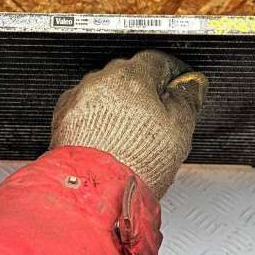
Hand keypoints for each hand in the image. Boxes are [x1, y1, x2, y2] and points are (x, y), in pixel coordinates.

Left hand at [50, 50, 207, 197]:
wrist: (95, 194)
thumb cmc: (135, 163)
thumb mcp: (179, 129)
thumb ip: (187, 99)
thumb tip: (192, 84)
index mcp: (130, 76)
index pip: (156, 60)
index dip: (172, 72)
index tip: (179, 84)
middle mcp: (100, 81)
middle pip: (128, 74)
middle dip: (144, 89)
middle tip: (158, 114)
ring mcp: (78, 99)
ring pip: (104, 92)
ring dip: (119, 104)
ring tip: (132, 133)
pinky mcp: (62, 119)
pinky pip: (86, 110)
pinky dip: (98, 119)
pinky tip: (109, 139)